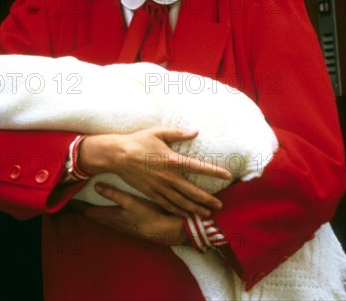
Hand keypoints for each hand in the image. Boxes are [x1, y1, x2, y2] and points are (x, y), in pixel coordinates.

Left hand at [75, 182, 188, 245]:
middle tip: (75, 202)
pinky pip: (112, 220)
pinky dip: (106, 215)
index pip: (89, 212)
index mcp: (111, 217)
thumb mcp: (130, 201)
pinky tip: (110, 212)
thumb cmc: (148, 214)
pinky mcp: (130, 226)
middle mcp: (114, 223)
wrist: (166, 230)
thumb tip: (96, 186)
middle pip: (94, 217)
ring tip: (88, 206)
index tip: (68, 200)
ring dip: (95, 213)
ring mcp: (122, 226)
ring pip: (103, 219)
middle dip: (84, 210)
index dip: (78, 206)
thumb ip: (113, 194)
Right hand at [78, 127, 230, 217]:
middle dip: (207, 200)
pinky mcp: (151, 193)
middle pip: (192, 192)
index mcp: (172, 160)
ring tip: (207, 214)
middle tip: (220, 205)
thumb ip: (178, 133)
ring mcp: (159, 187)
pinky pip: (168, 205)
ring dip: (196, 208)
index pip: (198, 167)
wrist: (117, 155)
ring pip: (181, 202)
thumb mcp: (158, 132)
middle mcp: (168, 177)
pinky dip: (179, 211)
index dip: (214, 172)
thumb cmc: (138, 141)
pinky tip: (186, 214)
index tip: (227, 175)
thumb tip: (195, 131)